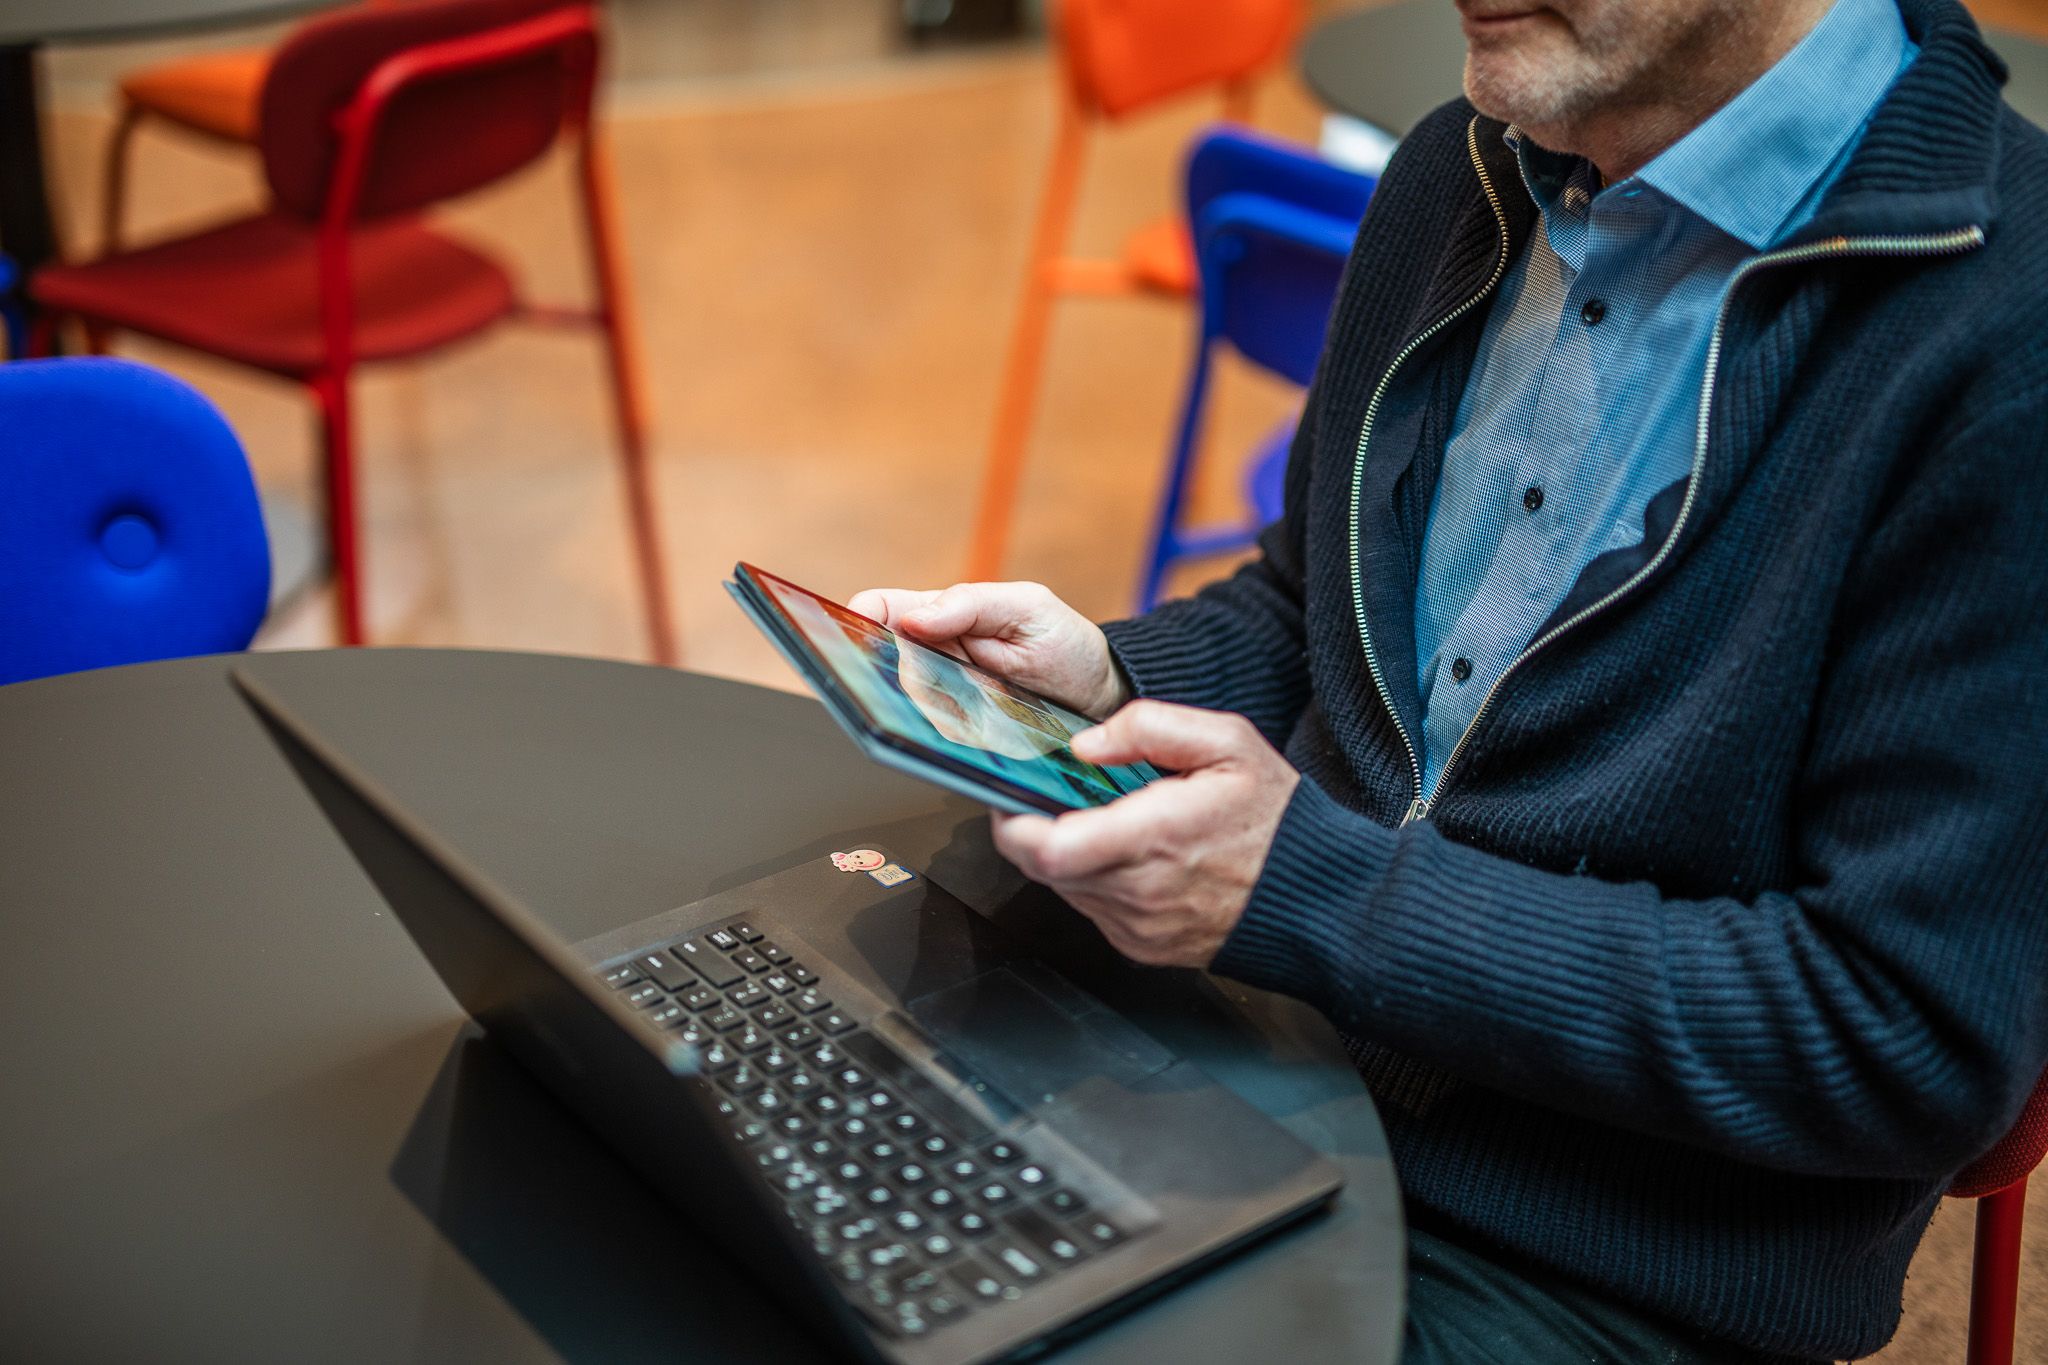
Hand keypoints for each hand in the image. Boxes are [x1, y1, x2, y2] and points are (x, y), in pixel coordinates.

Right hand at [846, 581, 1128, 719]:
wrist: (1099, 698)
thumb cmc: (1064, 645)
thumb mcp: (1028, 608)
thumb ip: (972, 605)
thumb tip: (913, 618)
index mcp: (941, 617)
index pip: (880, 611)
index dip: (856, 617)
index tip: (853, 629)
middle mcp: (933, 659)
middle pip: (878, 664)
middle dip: (876, 669)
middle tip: (896, 672)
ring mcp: (944, 699)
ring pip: (901, 705)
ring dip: (912, 705)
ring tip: (950, 699)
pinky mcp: (960, 736)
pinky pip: (933, 737)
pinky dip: (939, 734)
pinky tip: (960, 728)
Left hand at [991, 701, 1299, 967]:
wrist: (1318, 898)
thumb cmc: (1276, 820)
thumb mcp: (1228, 743)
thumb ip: (1150, 727)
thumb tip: (1086, 746)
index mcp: (1154, 838)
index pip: (1048, 850)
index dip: (1013, 824)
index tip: (1010, 796)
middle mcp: (1140, 892)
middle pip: (1044, 869)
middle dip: (1032, 832)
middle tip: (1042, 799)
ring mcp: (1139, 927)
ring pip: (1064, 890)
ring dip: (1064, 855)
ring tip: (1096, 821)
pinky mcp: (1142, 946)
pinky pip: (1093, 910)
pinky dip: (1093, 880)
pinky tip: (1125, 855)